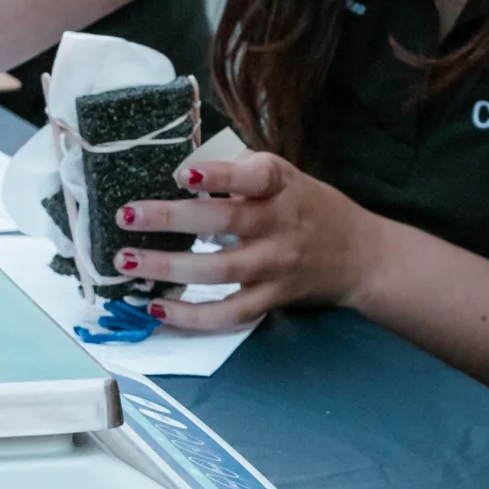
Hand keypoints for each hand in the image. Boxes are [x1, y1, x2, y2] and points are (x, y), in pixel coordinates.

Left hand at [106, 152, 376, 330]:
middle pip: (224, 222)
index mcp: (283, 185)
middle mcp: (280, 224)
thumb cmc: (310, 206)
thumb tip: (183, 172)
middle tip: (127, 215)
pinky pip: (229, 314)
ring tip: (127, 262)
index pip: (255, 176)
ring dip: (169, 269)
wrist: (361, 255)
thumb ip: (242, 171)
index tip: (182, 174)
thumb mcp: (287, 176)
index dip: (219, 175)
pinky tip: (158, 309)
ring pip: (220, 271)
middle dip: (171, 219)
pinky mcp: (273, 299)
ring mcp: (276, 266)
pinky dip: (192, 316)